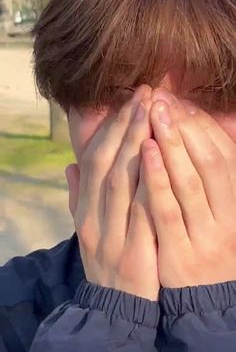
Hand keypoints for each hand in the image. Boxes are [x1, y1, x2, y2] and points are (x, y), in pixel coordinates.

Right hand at [66, 85, 159, 300]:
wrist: (114, 306)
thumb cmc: (104, 259)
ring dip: (136, 144)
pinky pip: (143, 212)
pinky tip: (160, 156)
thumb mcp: (85, 229)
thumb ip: (77, 197)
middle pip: (108, 164)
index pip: (94, 161)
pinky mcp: (135, 252)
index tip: (129, 102)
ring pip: (122, 182)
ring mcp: (113, 235)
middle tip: (145, 94)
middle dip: (126, 126)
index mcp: (83, 211)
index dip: (111, 129)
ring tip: (153, 112)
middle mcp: (94, 218)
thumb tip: (71, 165)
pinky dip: (149, 182)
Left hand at [141, 89, 235, 287]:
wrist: (207, 299)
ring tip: (154, 113)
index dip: (200, 125)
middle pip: (209, 162)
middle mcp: (229, 216)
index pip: (223, 154)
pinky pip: (167, 211)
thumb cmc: (208, 242)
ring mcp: (206, 236)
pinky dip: (157, 180)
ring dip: (173, 145)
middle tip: (160, 98)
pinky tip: (145, 152)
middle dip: (184, 127)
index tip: (177, 101)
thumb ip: (210, 175)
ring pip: (190, 183)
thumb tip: (187, 130)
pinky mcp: (181, 253)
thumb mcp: (219, 210)